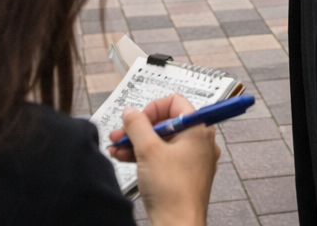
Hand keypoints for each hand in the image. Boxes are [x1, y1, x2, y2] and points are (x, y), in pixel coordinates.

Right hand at [110, 94, 218, 225]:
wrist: (178, 225)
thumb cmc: (173, 191)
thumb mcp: (148, 150)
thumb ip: (137, 125)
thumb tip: (131, 111)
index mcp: (198, 129)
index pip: (175, 102)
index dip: (152, 108)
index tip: (136, 119)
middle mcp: (200, 141)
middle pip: (166, 122)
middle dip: (139, 128)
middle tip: (120, 133)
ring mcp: (193, 159)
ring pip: (162, 141)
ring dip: (138, 142)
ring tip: (116, 148)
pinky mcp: (185, 175)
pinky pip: (164, 157)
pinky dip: (145, 156)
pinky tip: (125, 158)